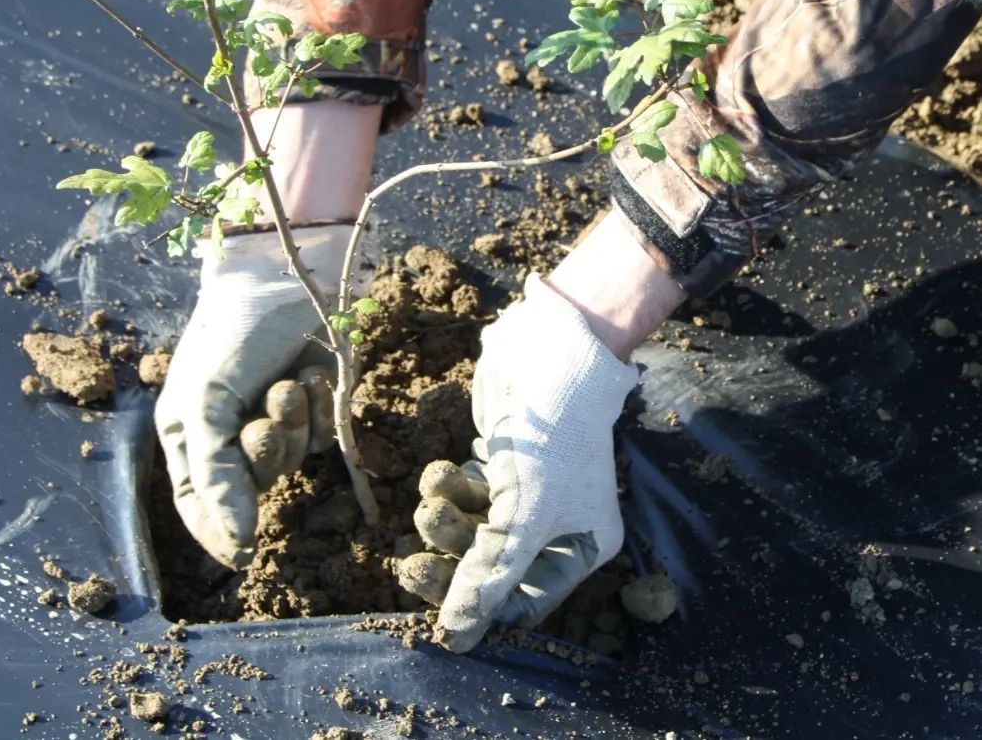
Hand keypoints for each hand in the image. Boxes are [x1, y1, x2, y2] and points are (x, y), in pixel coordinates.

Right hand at [154, 225, 349, 568]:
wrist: (287, 277)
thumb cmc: (233, 334)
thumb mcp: (208, 402)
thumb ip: (216, 477)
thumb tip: (236, 546)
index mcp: (190, 430)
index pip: (197, 505)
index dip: (217, 533)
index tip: (242, 555)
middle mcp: (231, 431)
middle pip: (250, 485)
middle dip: (263, 453)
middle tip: (265, 415)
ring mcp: (277, 417)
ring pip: (290, 459)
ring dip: (293, 425)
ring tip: (290, 382)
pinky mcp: (317, 403)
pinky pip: (321, 435)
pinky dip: (319, 410)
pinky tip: (314, 375)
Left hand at [400, 274, 638, 651]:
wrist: (547, 357)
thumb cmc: (553, 442)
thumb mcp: (524, 516)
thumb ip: (489, 576)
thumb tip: (455, 638)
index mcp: (584, 546)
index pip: (527, 599)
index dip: (483, 609)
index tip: (437, 618)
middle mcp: (557, 525)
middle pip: (494, 567)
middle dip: (453, 565)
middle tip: (410, 568)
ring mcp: (526, 493)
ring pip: (473, 529)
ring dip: (444, 523)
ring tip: (426, 507)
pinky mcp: (498, 464)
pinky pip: (465, 493)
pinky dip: (447, 487)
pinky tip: (435, 475)